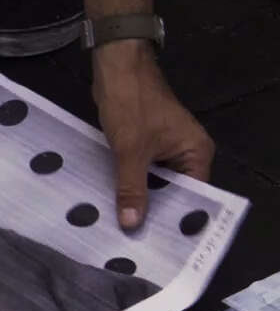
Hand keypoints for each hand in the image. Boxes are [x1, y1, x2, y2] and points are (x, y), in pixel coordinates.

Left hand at [91, 40, 213, 230]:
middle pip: (174, 192)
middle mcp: (188, 152)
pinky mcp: (146, 142)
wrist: (116, 66)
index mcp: (197, 153)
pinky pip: (141, 170)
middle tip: (135, 244)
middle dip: (155, 213)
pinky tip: (113, 203)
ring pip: (155, 182)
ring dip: (139, 199)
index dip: (176, 220)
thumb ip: (132, 188)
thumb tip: (132, 225)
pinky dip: (130, 183)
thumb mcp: (130, 151)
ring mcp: (166, 147)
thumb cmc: (131, 104)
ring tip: (122, 230)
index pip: (194, 196)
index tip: (159, 245)